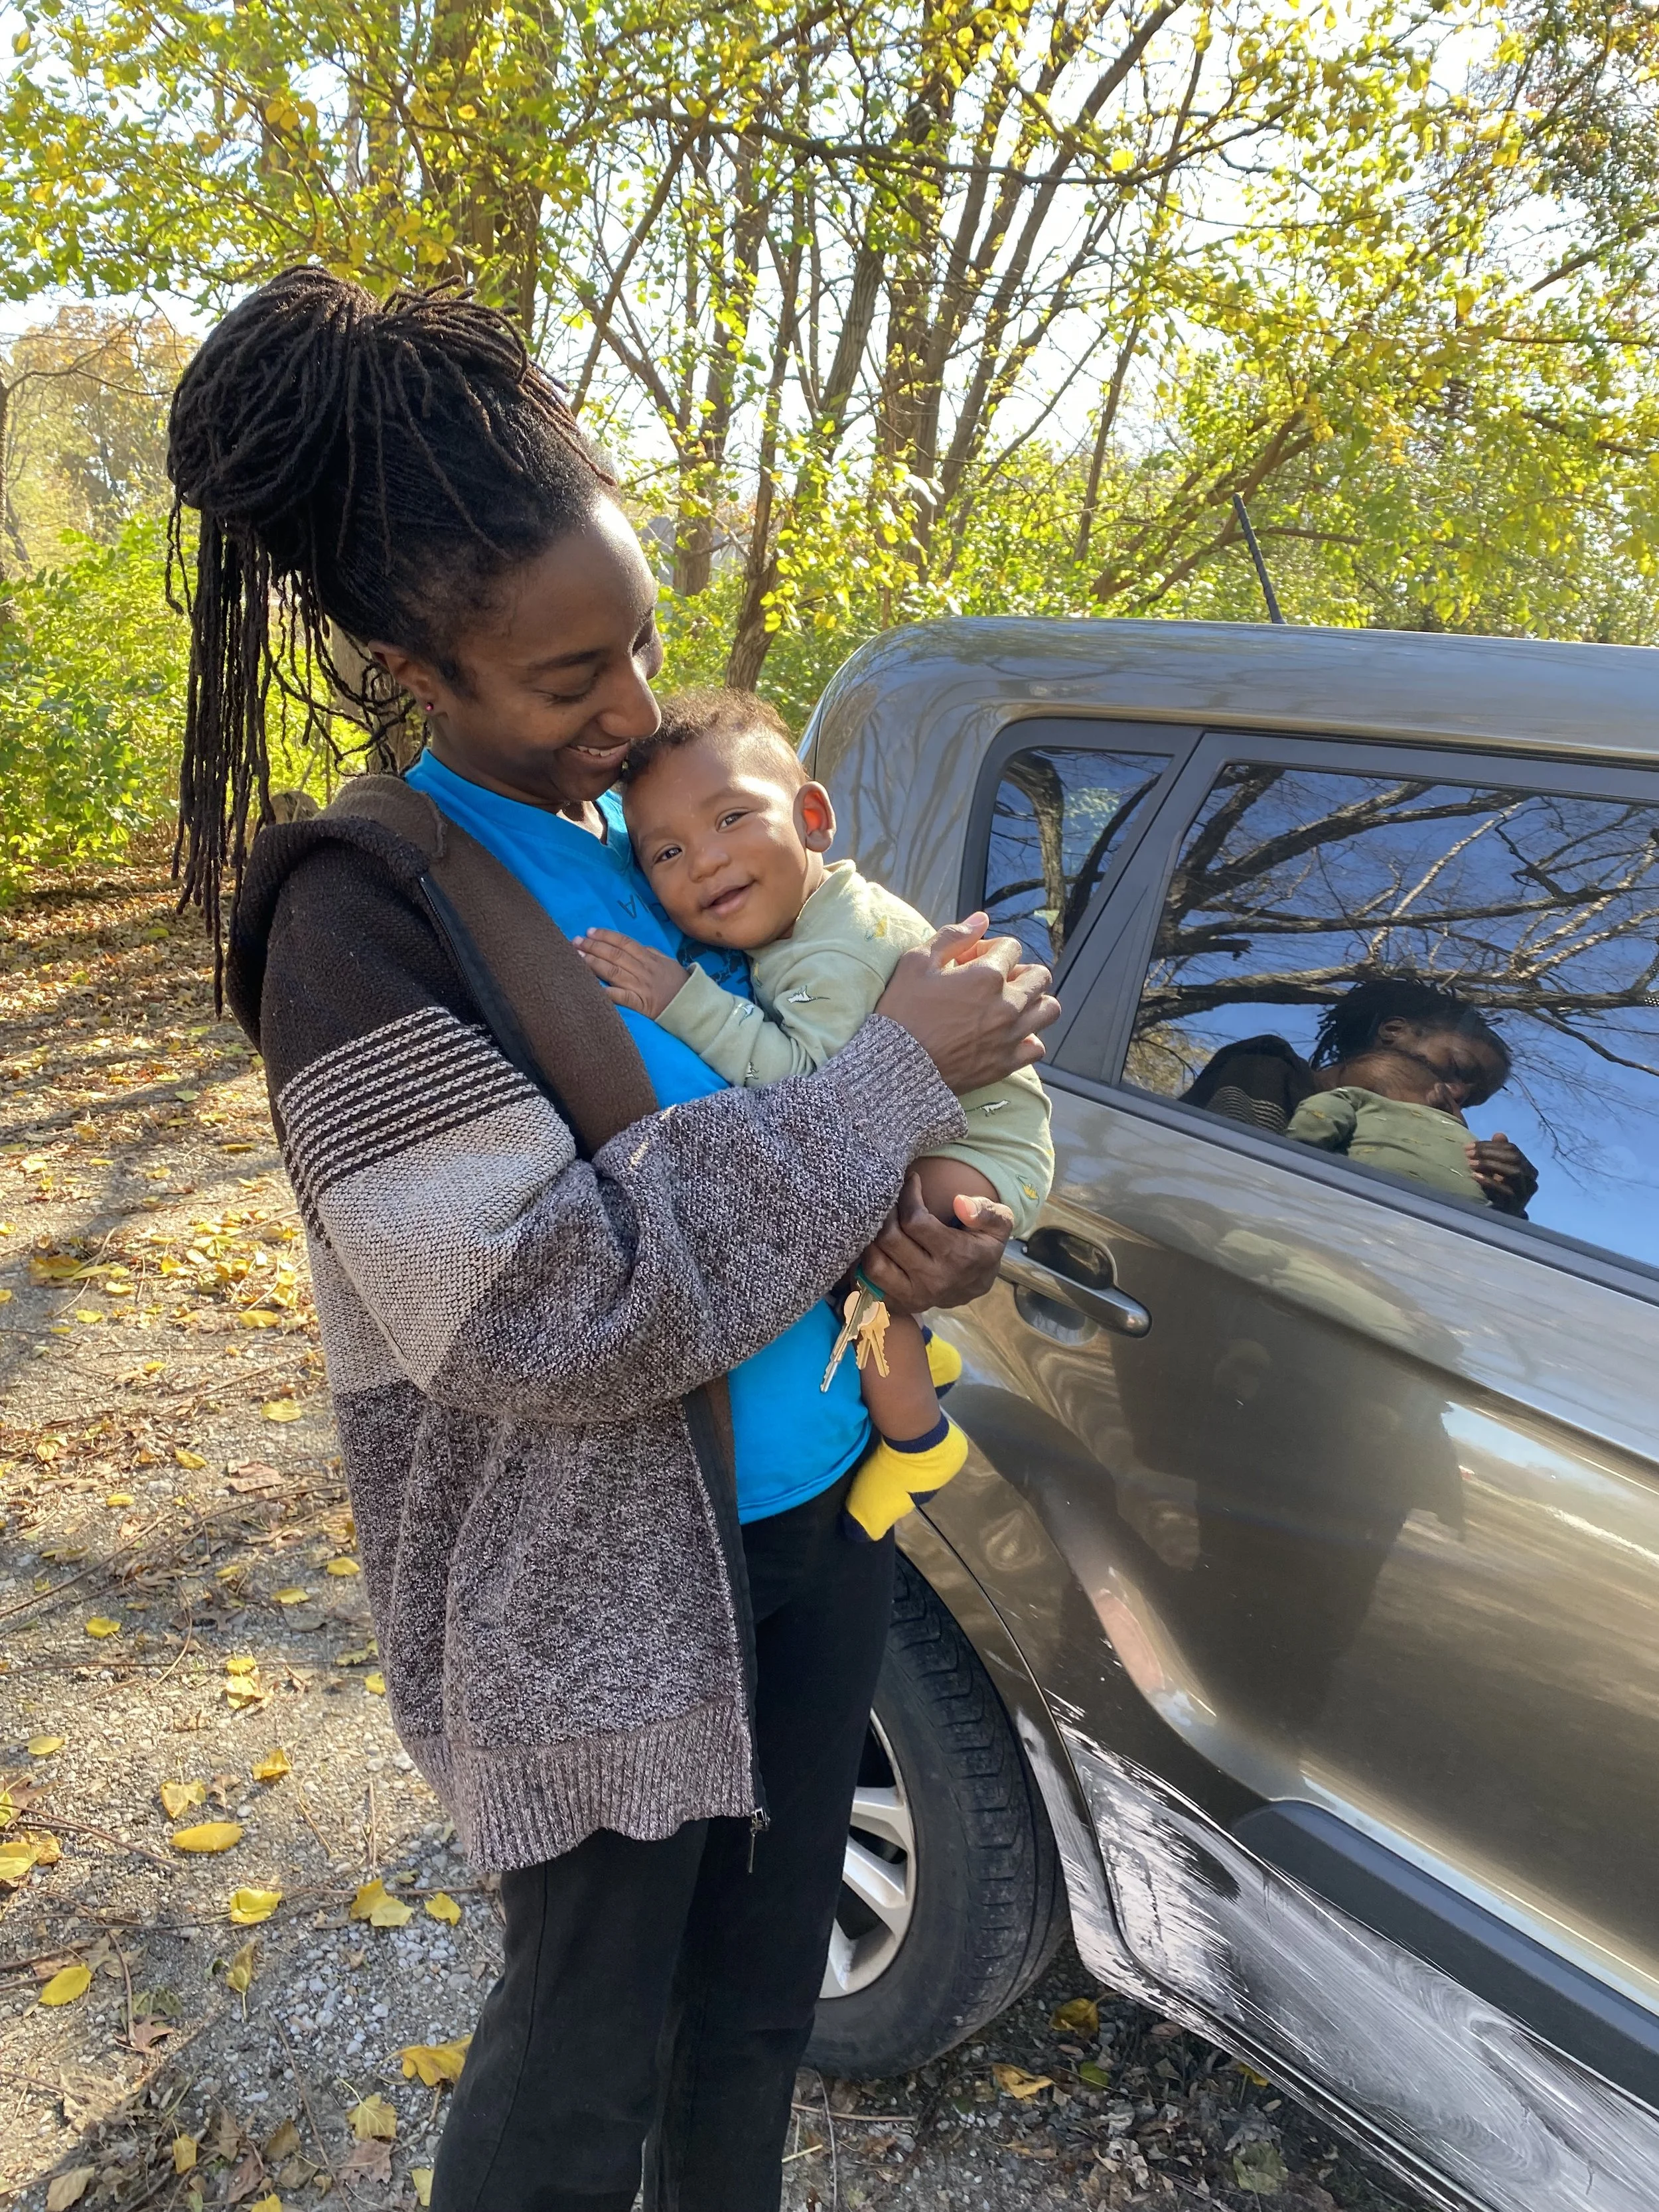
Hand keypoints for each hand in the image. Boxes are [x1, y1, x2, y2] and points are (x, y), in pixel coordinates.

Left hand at [575, 930, 688, 1017]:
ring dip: (593, 963)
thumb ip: (650, 953)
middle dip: (593, 946)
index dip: (606, 936)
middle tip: (575, 941)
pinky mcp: (639, 1003)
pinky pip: (619, 996)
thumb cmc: (678, 983)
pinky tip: (590, 987)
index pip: (624, 942)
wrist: (691, 1006)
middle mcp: (642, 969)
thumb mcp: (667, 962)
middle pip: (614, 954)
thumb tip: (632, 946)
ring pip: (613, 971)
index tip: (589, 931)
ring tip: (577, 956)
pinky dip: (604, 991)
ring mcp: (640, 986)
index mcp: (649, 958)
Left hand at [859, 1173, 1014, 1317]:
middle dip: (887, 1212)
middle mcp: (932, 1280)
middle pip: (890, 1239)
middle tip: (891, 1198)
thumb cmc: (983, 1246)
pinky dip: (865, 1260)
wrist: (977, 1284)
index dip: (908, 1196)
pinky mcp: (899, 1303)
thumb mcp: (999, 1225)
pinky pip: (868, 1282)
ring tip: (881, 1219)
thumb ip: (987, 1211)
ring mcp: (913, 1296)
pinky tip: (874, 1243)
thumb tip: (959, 1203)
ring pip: (874, 1263)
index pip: (916, 1221)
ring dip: (872, 1237)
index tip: (911, 1181)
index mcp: (957, 1256)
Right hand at [874, 913, 1057, 1092]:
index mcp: (987, 975)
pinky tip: (1008, 1036)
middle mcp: (1007, 1004)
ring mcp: (1010, 1035)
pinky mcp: (1006, 1063)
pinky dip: (1028, 1039)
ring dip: (1034, 1002)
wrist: (896, 1067)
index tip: (971, 961)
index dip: (991, 949)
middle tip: (996, 981)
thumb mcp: (916, 963)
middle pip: (1040, 976)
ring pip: (1048, 1010)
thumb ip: (952, 936)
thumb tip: (982, 919)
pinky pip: (1037, 1047)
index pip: (1011, 947)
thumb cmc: (902, 1011)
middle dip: (1020, 971)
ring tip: (1011, 1006)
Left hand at [1467, 1132, 1537, 1215]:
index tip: (1468, 1146)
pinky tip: (1475, 1176)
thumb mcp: (1496, 1170)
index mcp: (1529, 1169)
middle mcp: (1531, 1181)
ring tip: (1470, 1163)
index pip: (1512, 1150)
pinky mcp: (1517, 1206)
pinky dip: (1490, 1181)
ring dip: (1490, 1165)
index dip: (1490, 1145)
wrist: (1498, 1219)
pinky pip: (1506, 1191)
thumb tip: (1499, 1134)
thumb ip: (1499, 1152)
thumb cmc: (1495, 1191)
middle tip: (1467, 1153)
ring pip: (1514, 1172)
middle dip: (1488, 1153)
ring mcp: (1526, 1194)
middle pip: (1514, 1159)